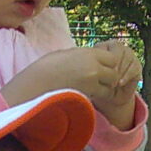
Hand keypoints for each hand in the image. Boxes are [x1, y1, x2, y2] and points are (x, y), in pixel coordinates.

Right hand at [5, 44, 139, 127]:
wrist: (36, 83)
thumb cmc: (46, 67)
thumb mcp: (66, 54)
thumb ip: (81, 56)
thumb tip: (90, 57)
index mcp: (88, 54)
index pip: (112, 58)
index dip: (108, 64)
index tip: (101, 68)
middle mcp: (93, 68)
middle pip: (114, 73)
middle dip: (109, 78)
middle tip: (99, 81)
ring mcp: (91, 83)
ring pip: (109, 87)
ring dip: (104, 89)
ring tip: (92, 89)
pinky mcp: (86, 96)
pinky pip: (98, 97)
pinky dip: (96, 97)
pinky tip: (85, 95)